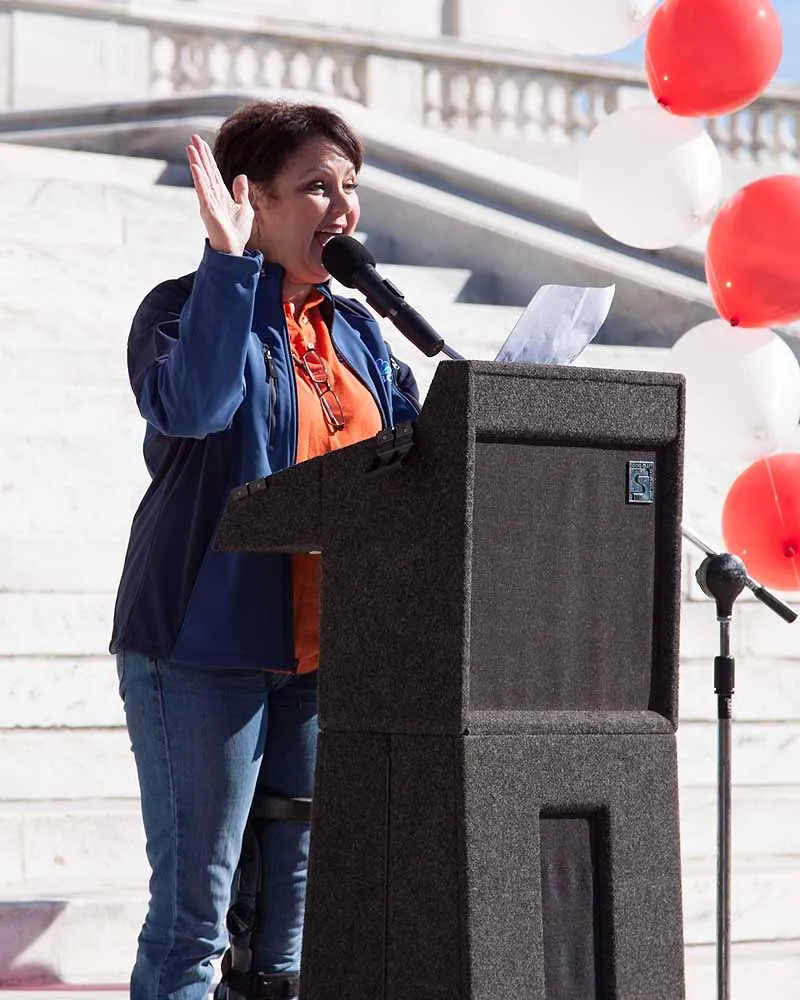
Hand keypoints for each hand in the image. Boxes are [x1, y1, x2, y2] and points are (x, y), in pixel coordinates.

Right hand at [186, 134, 253, 255]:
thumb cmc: (237, 232)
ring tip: (190, 147)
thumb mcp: (244, 208)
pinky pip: (203, 192)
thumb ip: (241, 192)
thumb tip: (241, 176)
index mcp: (221, 194)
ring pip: (202, 178)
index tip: (201, 142)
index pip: (213, 171)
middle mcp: (212, 196)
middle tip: (193, 137)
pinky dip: (199, 180)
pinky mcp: (208, 210)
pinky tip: (195, 167)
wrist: (234, 249)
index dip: (208, 156)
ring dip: (196, 162)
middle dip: (200, 154)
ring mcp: (209, 202)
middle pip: (206, 170)